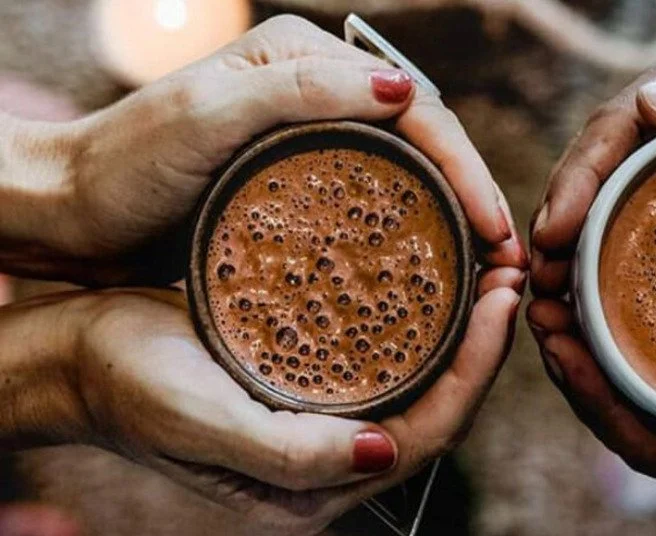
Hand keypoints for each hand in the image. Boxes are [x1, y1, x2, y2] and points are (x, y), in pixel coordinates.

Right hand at [4, 281, 518, 535]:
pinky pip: (389, 349)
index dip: (476, 369)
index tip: (502, 298)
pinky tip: (435, 268)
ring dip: (462, 321)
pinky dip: (422, 311)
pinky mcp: (314, 378)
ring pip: (421, 374)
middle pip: (439, 403)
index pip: (429, 433)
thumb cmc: (125, 387)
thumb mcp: (197, 417)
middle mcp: (334, 456)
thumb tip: (383, 452)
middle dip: (484, 339)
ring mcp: (327, 417)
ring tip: (489, 261)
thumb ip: (288, 452)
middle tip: (511, 268)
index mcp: (316, 483)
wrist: (73, 356)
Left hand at [5, 14, 524, 284]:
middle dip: (470, 193)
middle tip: (504, 258)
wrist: (65, 208)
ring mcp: (307, 138)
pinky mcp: (296, 182)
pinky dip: (406, 230)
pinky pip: (371, 199)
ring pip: (403, 171)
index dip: (464, 165)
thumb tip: (402, 91)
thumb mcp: (206, 118)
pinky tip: (425, 267)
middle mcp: (313, 92)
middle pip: (419, 139)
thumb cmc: (122, 164)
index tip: (495, 229)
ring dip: (447, 216)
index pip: (414, 105)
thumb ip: (300, 93)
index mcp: (301, 59)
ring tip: (481, 270)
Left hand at [530, 281, 655, 515]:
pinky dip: (626, 302)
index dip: (589, 397)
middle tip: (539, 300)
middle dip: (572, 356)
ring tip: (556, 277)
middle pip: (621, 399)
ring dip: (589, 325)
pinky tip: (606, 260)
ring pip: (633, 364)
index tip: (557, 343)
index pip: (637, 439)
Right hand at [531, 32, 655, 296]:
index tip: (552, 234)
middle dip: (557, 215)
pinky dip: (603, 256)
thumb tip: (647, 103)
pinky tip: (591, 294)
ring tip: (551, 294)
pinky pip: (633, 222)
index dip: (575, 177)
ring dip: (570, 242)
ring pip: (606, 195)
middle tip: (539, 275)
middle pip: (598, 162)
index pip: (614, 124)